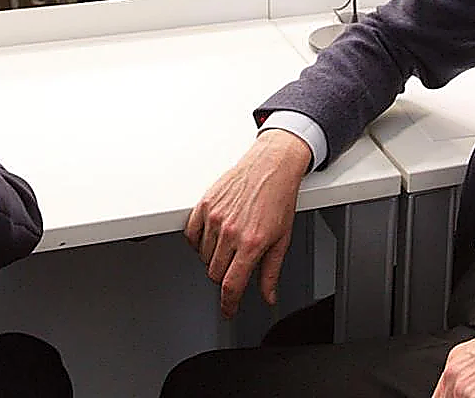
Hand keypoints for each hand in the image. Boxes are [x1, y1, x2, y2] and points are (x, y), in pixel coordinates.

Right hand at [185, 130, 310, 317]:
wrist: (272, 165)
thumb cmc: (280, 197)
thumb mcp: (282, 238)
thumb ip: (272, 271)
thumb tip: (269, 295)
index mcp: (252, 243)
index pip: (232, 285)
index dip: (228, 304)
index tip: (228, 310)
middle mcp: (231, 231)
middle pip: (215, 273)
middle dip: (225, 275)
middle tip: (237, 263)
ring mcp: (215, 218)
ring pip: (203, 256)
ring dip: (214, 257)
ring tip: (232, 240)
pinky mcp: (204, 205)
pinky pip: (191, 235)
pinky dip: (199, 240)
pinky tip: (214, 234)